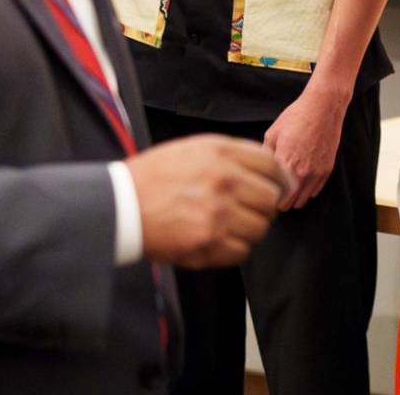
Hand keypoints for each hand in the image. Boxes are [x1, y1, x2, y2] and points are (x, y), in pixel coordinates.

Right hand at [126, 134, 287, 267]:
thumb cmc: (152, 177)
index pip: (271, 165)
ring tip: (227, 226)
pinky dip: (233, 249)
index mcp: (220, 153)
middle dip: (263, 207)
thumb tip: (266, 169)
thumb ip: (230, 155)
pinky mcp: (208, 242)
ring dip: (248, 229)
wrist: (119, 206)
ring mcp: (217, 213)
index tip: (280, 187)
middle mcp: (224, 180)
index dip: (280, 178)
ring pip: (260, 227)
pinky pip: (242, 251)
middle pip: (271, 198)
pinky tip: (216, 240)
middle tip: (248, 211)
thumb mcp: (192, 149)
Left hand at [263, 84, 347, 210]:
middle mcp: (301, 172)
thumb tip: (259, 171)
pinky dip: (307, 191)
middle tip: (273, 194)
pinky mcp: (327, 170)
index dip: (267, 196)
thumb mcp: (273, 133)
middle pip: (287, 202)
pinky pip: (315, 191)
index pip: (273, 194)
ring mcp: (316, 172)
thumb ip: (265, 156)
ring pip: (302, 200)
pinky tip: (300, 183)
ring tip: (286, 192)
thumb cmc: (296, 117)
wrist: (324, 107)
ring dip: (293, 199)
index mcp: (285, 163)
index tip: (263, 193)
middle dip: (279, 201)